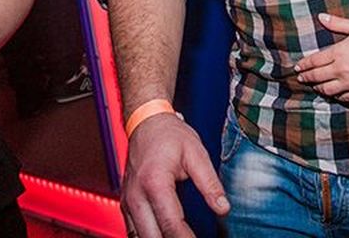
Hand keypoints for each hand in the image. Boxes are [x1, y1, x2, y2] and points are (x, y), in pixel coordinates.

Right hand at [120, 113, 228, 237]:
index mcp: (155, 183)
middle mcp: (136, 195)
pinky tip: (164, 235)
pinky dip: (148, 237)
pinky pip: (133, 231)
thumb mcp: (196, 154)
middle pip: (152, 237)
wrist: (146, 122)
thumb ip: (210, 183)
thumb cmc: (169, 135)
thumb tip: (223, 208)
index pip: (171, 224)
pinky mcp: (125, 204)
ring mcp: (127, 201)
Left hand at [293, 14, 348, 101]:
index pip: (315, 61)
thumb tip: (321, 17)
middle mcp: (340, 71)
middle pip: (318, 76)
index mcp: (338, 53)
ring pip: (327, 90)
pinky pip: (342, 98)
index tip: (297, 67)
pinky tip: (334, 94)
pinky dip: (335, 96)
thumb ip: (338, 24)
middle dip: (307, 77)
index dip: (304, 64)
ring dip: (318, 88)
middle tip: (301, 78)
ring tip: (315, 86)